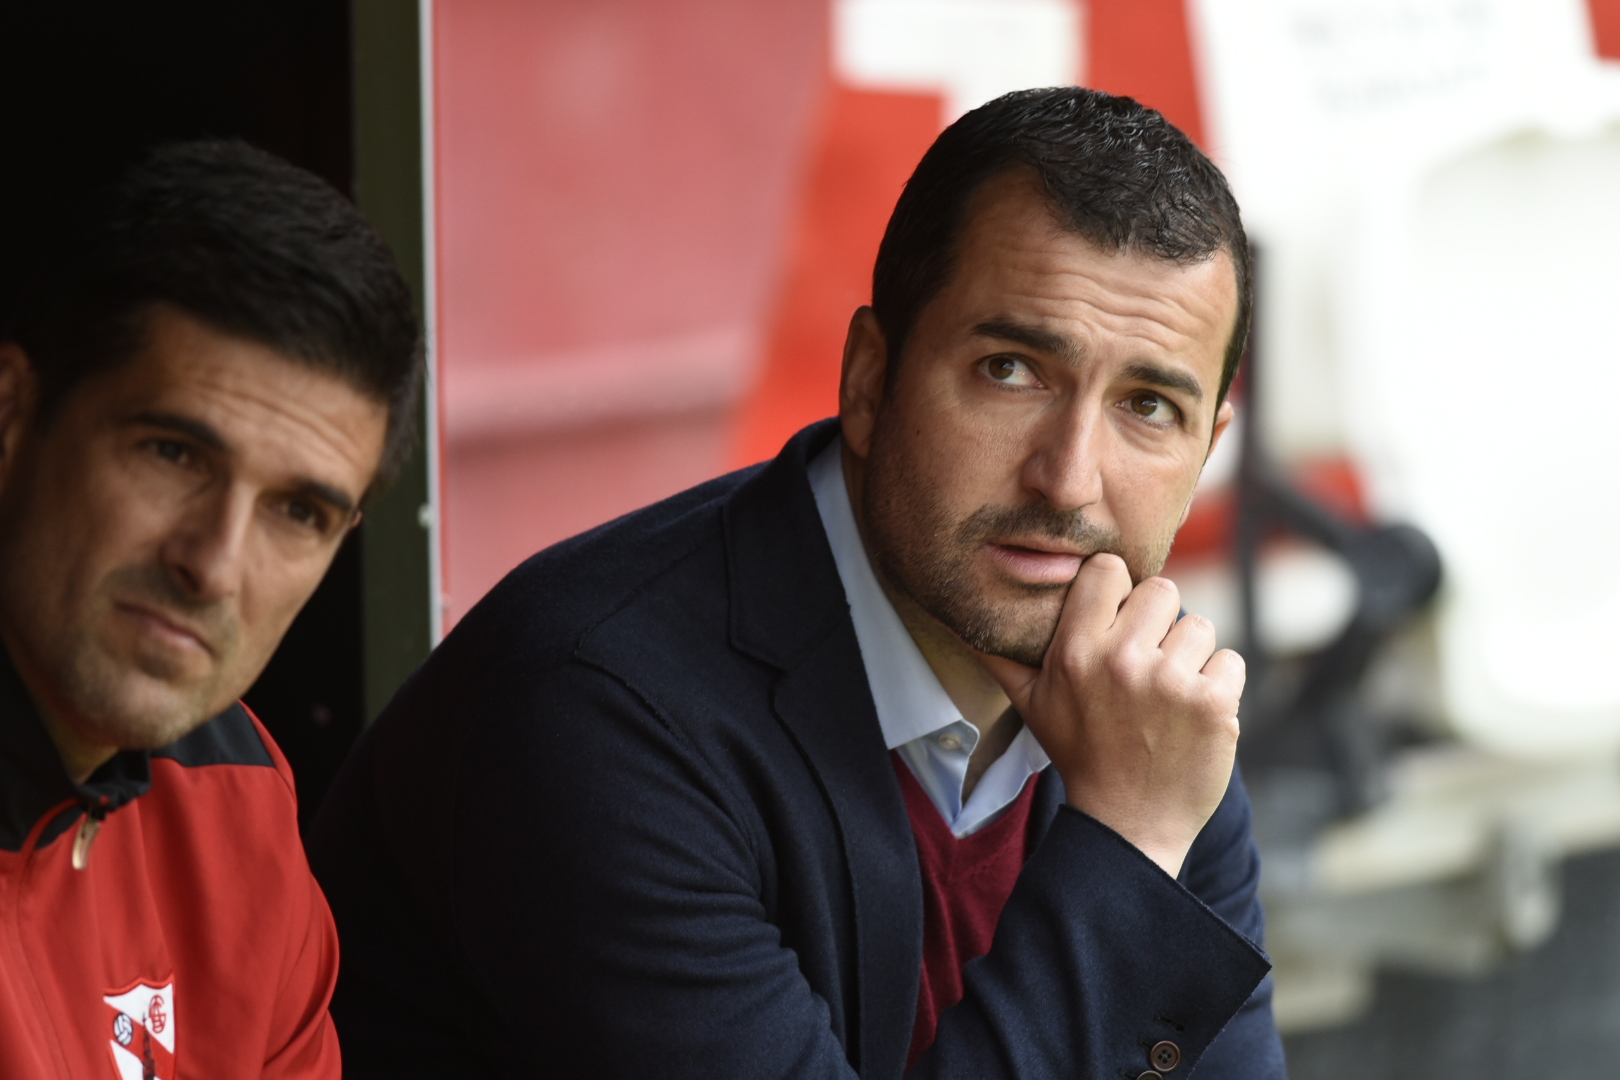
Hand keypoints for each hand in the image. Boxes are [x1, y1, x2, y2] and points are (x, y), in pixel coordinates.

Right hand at [976, 554, 1242, 877]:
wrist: (1127, 824)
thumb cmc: (1080, 755)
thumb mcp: (1032, 704)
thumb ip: (1001, 657)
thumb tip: (962, 622)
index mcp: (1076, 651)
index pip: (1108, 570)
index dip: (1118, 590)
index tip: (1119, 619)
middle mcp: (1123, 660)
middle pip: (1163, 590)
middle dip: (1159, 623)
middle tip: (1148, 663)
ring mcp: (1171, 681)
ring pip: (1200, 626)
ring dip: (1191, 657)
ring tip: (1169, 695)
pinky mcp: (1213, 703)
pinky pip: (1229, 661)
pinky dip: (1218, 686)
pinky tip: (1193, 715)